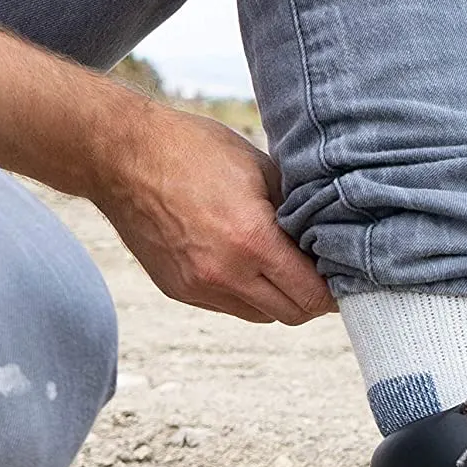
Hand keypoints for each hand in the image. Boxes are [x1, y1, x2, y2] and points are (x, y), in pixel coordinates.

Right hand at [92, 103, 335, 325]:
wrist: (121, 155)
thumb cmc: (194, 151)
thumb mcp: (262, 169)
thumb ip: (298, 209)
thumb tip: (328, 235)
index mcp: (252, 240)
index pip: (312, 294)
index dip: (335, 291)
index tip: (346, 279)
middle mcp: (224, 273)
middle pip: (291, 314)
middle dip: (312, 299)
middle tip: (320, 275)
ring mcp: (198, 287)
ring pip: (261, 315)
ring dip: (278, 298)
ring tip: (283, 267)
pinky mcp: (178, 290)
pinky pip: (229, 307)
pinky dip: (246, 294)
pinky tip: (247, 264)